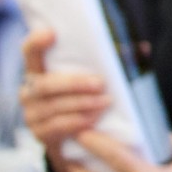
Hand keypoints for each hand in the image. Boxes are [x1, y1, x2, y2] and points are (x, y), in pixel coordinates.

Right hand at [20, 28, 110, 168]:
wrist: (75, 137)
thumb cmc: (86, 96)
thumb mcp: (94, 76)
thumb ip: (113, 59)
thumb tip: (143, 48)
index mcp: (39, 70)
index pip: (30, 52)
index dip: (36, 42)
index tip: (52, 33)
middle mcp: (29, 91)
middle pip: (44, 84)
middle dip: (74, 83)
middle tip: (100, 84)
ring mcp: (31, 114)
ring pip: (53, 106)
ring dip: (81, 104)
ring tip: (105, 102)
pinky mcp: (39, 134)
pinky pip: (56, 127)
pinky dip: (76, 122)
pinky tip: (92, 119)